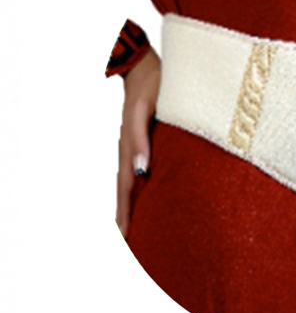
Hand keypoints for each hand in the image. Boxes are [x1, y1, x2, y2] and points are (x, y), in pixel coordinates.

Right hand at [116, 47, 160, 237]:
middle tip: (130, 244)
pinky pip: (140, 170)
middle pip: (127, 191)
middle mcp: (131, 151)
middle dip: (127, 217)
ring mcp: (136, 147)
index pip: (127, 189)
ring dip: (133, 205)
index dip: (126, 213)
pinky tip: (148, 196)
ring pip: (133, 183)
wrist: (148, 67)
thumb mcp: (144, 110)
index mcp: (130, 147)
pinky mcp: (144, 141)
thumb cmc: (152, 86)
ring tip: (135, 228)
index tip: (126, 238)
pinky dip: (140, 188)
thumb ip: (140, 139)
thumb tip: (141, 171)